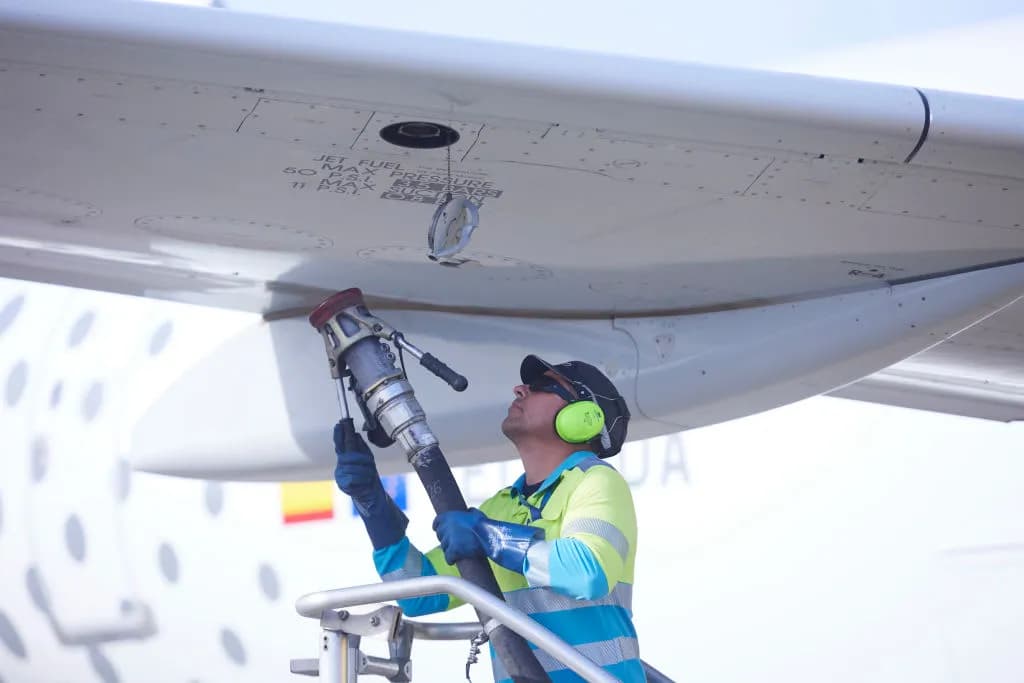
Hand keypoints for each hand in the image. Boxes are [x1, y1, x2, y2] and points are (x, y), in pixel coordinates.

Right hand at [333, 418, 408, 548]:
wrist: (372, 497)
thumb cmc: (369, 478)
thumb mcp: (367, 459)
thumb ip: (359, 447)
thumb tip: (354, 434)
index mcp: (346, 458)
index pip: (340, 443)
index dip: (339, 434)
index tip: (341, 424)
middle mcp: (341, 466)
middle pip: (348, 455)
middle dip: (361, 459)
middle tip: (369, 464)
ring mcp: (341, 476)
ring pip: (352, 466)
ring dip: (364, 470)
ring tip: (368, 476)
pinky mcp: (343, 485)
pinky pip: (353, 477)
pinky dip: (362, 479)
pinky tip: (364, 483)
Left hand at [433, 509, 487, 564]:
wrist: (490, 537)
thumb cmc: (485, 525)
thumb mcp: (477, 514)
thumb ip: (470, 512)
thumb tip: (469, 511)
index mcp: (450, 516)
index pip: (437, 522)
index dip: (439, 527)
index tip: (441, 530)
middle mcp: (447, 526)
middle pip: (440, 535)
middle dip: (446, 539)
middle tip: (454, 542)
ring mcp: (449, 539)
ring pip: (444, 547)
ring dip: (449, 549)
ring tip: (458, 551)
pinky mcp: (452, 551)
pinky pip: (448, 557)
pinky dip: (451, 559)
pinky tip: (455, 560)